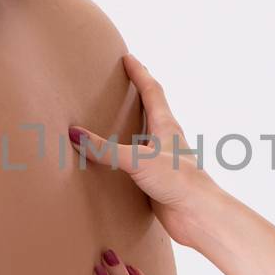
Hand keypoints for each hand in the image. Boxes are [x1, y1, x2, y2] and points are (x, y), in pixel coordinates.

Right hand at [69, 54, 219, 248]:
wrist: (200, 216)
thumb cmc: (179, 182)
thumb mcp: (137, 161)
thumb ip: (105, 149)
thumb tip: (74, 134)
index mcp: (166, 127)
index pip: (152, 91)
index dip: (139, 73)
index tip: (128, 58)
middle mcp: (166, 141)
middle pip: (152, 110)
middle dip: (137, 95)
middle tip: (120, 83)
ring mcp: (163, 161)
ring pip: (145, 137)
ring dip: (131, 126)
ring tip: (113, 119)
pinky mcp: (158, 181)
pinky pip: (138, 163)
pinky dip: (126, 157)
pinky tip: (114, 163)